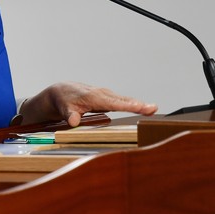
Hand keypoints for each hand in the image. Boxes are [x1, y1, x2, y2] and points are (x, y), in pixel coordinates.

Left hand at [20, 82, 157, 126]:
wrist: (61, 91)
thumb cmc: (63, 100)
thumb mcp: (63, 108)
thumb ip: (69, 115)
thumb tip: (73, 121)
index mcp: (94, 97)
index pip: (114, 103)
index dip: (128, 105)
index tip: (141, 107)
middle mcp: (103, 94)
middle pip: (123, 100)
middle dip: (138, 104)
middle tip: (154, 109)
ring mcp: (106, 96)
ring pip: (124, 100)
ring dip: (139, 104)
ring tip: (153, 109)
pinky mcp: (107, 99)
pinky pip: (122, 102)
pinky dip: (133, 104)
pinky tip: (144, 109)